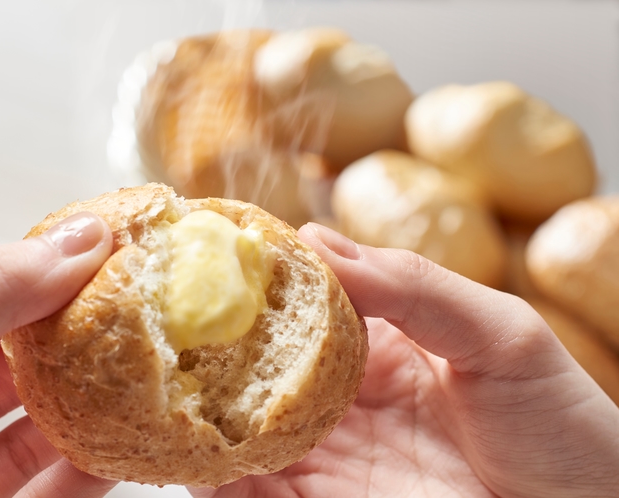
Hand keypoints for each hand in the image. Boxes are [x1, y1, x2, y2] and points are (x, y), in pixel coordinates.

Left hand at [0, 212, 118, 497]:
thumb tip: (76, 238)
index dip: (40, 280)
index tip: (105, 256)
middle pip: (10, 374)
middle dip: (74, 343)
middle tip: (134, 314)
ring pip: (31, 438)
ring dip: (88, 410)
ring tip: (138, 376)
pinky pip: (47, 495)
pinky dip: (87, 471)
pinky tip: (120, 446)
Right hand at [192, 223, 618, 497]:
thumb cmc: (562, 423)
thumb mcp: (500, 334)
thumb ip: (413, 286)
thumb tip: (319, 240)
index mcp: (380, 341)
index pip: (302, 301)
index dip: (255, 279)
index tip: (206, 254)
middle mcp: (343, 394)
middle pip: (259, 365)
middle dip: (209, 346)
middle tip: (156, 319)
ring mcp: (329, 453)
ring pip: (245, 427)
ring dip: (200, 409)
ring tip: (154, 383)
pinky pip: (255, 490)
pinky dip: (217, 474)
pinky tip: (190, 454)